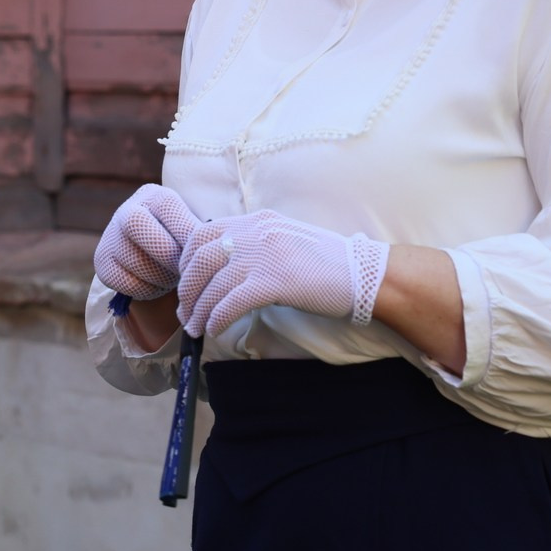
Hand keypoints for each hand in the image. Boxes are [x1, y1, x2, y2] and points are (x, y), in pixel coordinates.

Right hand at [95, 184, 201, 299]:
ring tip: (175, 278)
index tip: (201, 252)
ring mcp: (110, 236)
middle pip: (137, 226)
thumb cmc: (181, 241)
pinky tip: (157, 284)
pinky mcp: (102, 262)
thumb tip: (218, 246)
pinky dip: (147, 289)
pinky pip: (126, 281)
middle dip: (167, 254)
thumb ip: (201, 233)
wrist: (153, 257)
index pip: (166, 207)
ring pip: (134, 259)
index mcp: (154, 196)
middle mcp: (127, 210)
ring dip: (161, 276)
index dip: (186, 232)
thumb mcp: (191, 228)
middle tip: (185, 269)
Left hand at [175, 210, 389, 338]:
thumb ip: (257, 246)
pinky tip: (213, 330)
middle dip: (187, 289)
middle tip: (185, 312)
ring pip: (212, 284)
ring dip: (198, 310)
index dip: (187, 261)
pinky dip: (216, 318)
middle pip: (200, 258)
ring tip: (195, 328)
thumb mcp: (286, 242)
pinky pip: (230, 302)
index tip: (187, 283)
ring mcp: (265, 254)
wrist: (365, 274)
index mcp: (259, 220)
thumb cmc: (328, 265)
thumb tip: (225, 270)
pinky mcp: (274, 281)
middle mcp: (257, 231)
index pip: (203, 233)